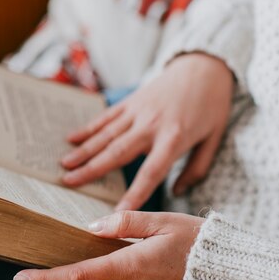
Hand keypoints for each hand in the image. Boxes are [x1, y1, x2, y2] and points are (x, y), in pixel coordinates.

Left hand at [13, 211, 203, 279]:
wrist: (233, 274)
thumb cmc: (198, 241)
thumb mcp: (163, 220)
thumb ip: (124, 222)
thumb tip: (92, 229)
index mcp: (131, 266)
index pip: (76, 277)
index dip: (45, 279)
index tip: (21, 278)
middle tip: (64, 272)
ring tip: (107, 270)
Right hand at [61, 53, 233, 209]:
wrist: (205, 65)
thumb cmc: (213, 105)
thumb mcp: (214, 139)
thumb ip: (196, 169)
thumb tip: (178, 193)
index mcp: (174, 139)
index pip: (151, 174)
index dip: (133, 195)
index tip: (117, 214)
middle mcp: (152, 125)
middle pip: (117, 152)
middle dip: (91, 169)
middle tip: (68, 182)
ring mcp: (139, 111)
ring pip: (106, 134)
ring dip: (84, 150)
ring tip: (64, 164)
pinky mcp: (133, 100)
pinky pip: (107, 116)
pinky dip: (89, 128)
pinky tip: (71, 138)